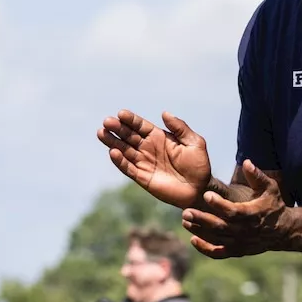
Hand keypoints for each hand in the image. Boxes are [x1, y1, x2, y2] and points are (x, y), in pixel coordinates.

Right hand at [97, 110, 212, 208]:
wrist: (200, 188)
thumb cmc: (199, 165)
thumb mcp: (194, 142)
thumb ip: (180, 128)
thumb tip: (164, 113)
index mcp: (159, 137)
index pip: (140, 126)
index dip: (130, 120)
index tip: (121, 113)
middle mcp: (148, 148)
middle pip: (128, 136)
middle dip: (117, 129)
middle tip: (107, 122)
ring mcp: (144, 162)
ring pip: (124, 150)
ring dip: (112, 142)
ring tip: (101, 133)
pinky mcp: (142, 177)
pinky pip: (128, 168)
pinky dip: (120, 161)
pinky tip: (113, 153)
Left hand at [183, 159, 287, 259]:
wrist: (283, 230)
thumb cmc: (273, 205)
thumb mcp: (270, 188)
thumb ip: (257, 176)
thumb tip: (247, 162)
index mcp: (252, 214)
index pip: (233, 211)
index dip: (219, 204)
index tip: (206, 195)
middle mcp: (245, 230)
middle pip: (220, 227)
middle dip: (202, 219)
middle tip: (186, 212)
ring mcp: (241, 242)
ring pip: (217, 238)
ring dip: (200, 231)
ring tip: (185, 222)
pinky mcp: (238, 250)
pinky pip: (219, 252)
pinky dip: (206, 249)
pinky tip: (193, 240)